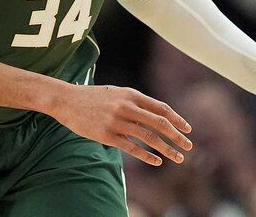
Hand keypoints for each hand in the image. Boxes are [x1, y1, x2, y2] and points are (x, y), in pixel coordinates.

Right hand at [48, 84, 192, 165]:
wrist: (66, 100)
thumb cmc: (93, 97)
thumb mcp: (116, 93)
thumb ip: (134, 101)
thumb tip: (153, 113)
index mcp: (131, 94)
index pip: (161, 108)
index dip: (177, 119)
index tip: (188, 129)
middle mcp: (126, 107)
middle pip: (159, 123)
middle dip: (177, 136)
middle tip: (189, 146)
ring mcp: (117, 121)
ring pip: (148, 137)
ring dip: (166, 148)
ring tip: (177, 158)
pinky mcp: (107, 135)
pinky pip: (132, 147)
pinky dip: (147, 156)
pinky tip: (156, 162)